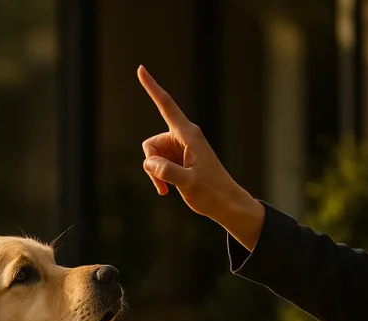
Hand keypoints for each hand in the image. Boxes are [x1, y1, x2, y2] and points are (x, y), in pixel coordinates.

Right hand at [137, 65, 265, 250]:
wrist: (226, 204)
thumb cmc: (212, 192)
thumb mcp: (189, 183)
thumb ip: (168, 172)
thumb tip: (149, 163)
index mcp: (188, 134)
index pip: (166, 105)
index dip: (152, 87)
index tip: (141, 69)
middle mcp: (183, 137)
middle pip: (151, 143)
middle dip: (151, 162)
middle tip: (163, 182)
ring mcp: (180, 149)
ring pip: (152, 155)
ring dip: (155, 173)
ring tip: (168, 188)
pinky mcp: (178, 160)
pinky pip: (158, 164)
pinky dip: (158, 177)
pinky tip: (167, 190)